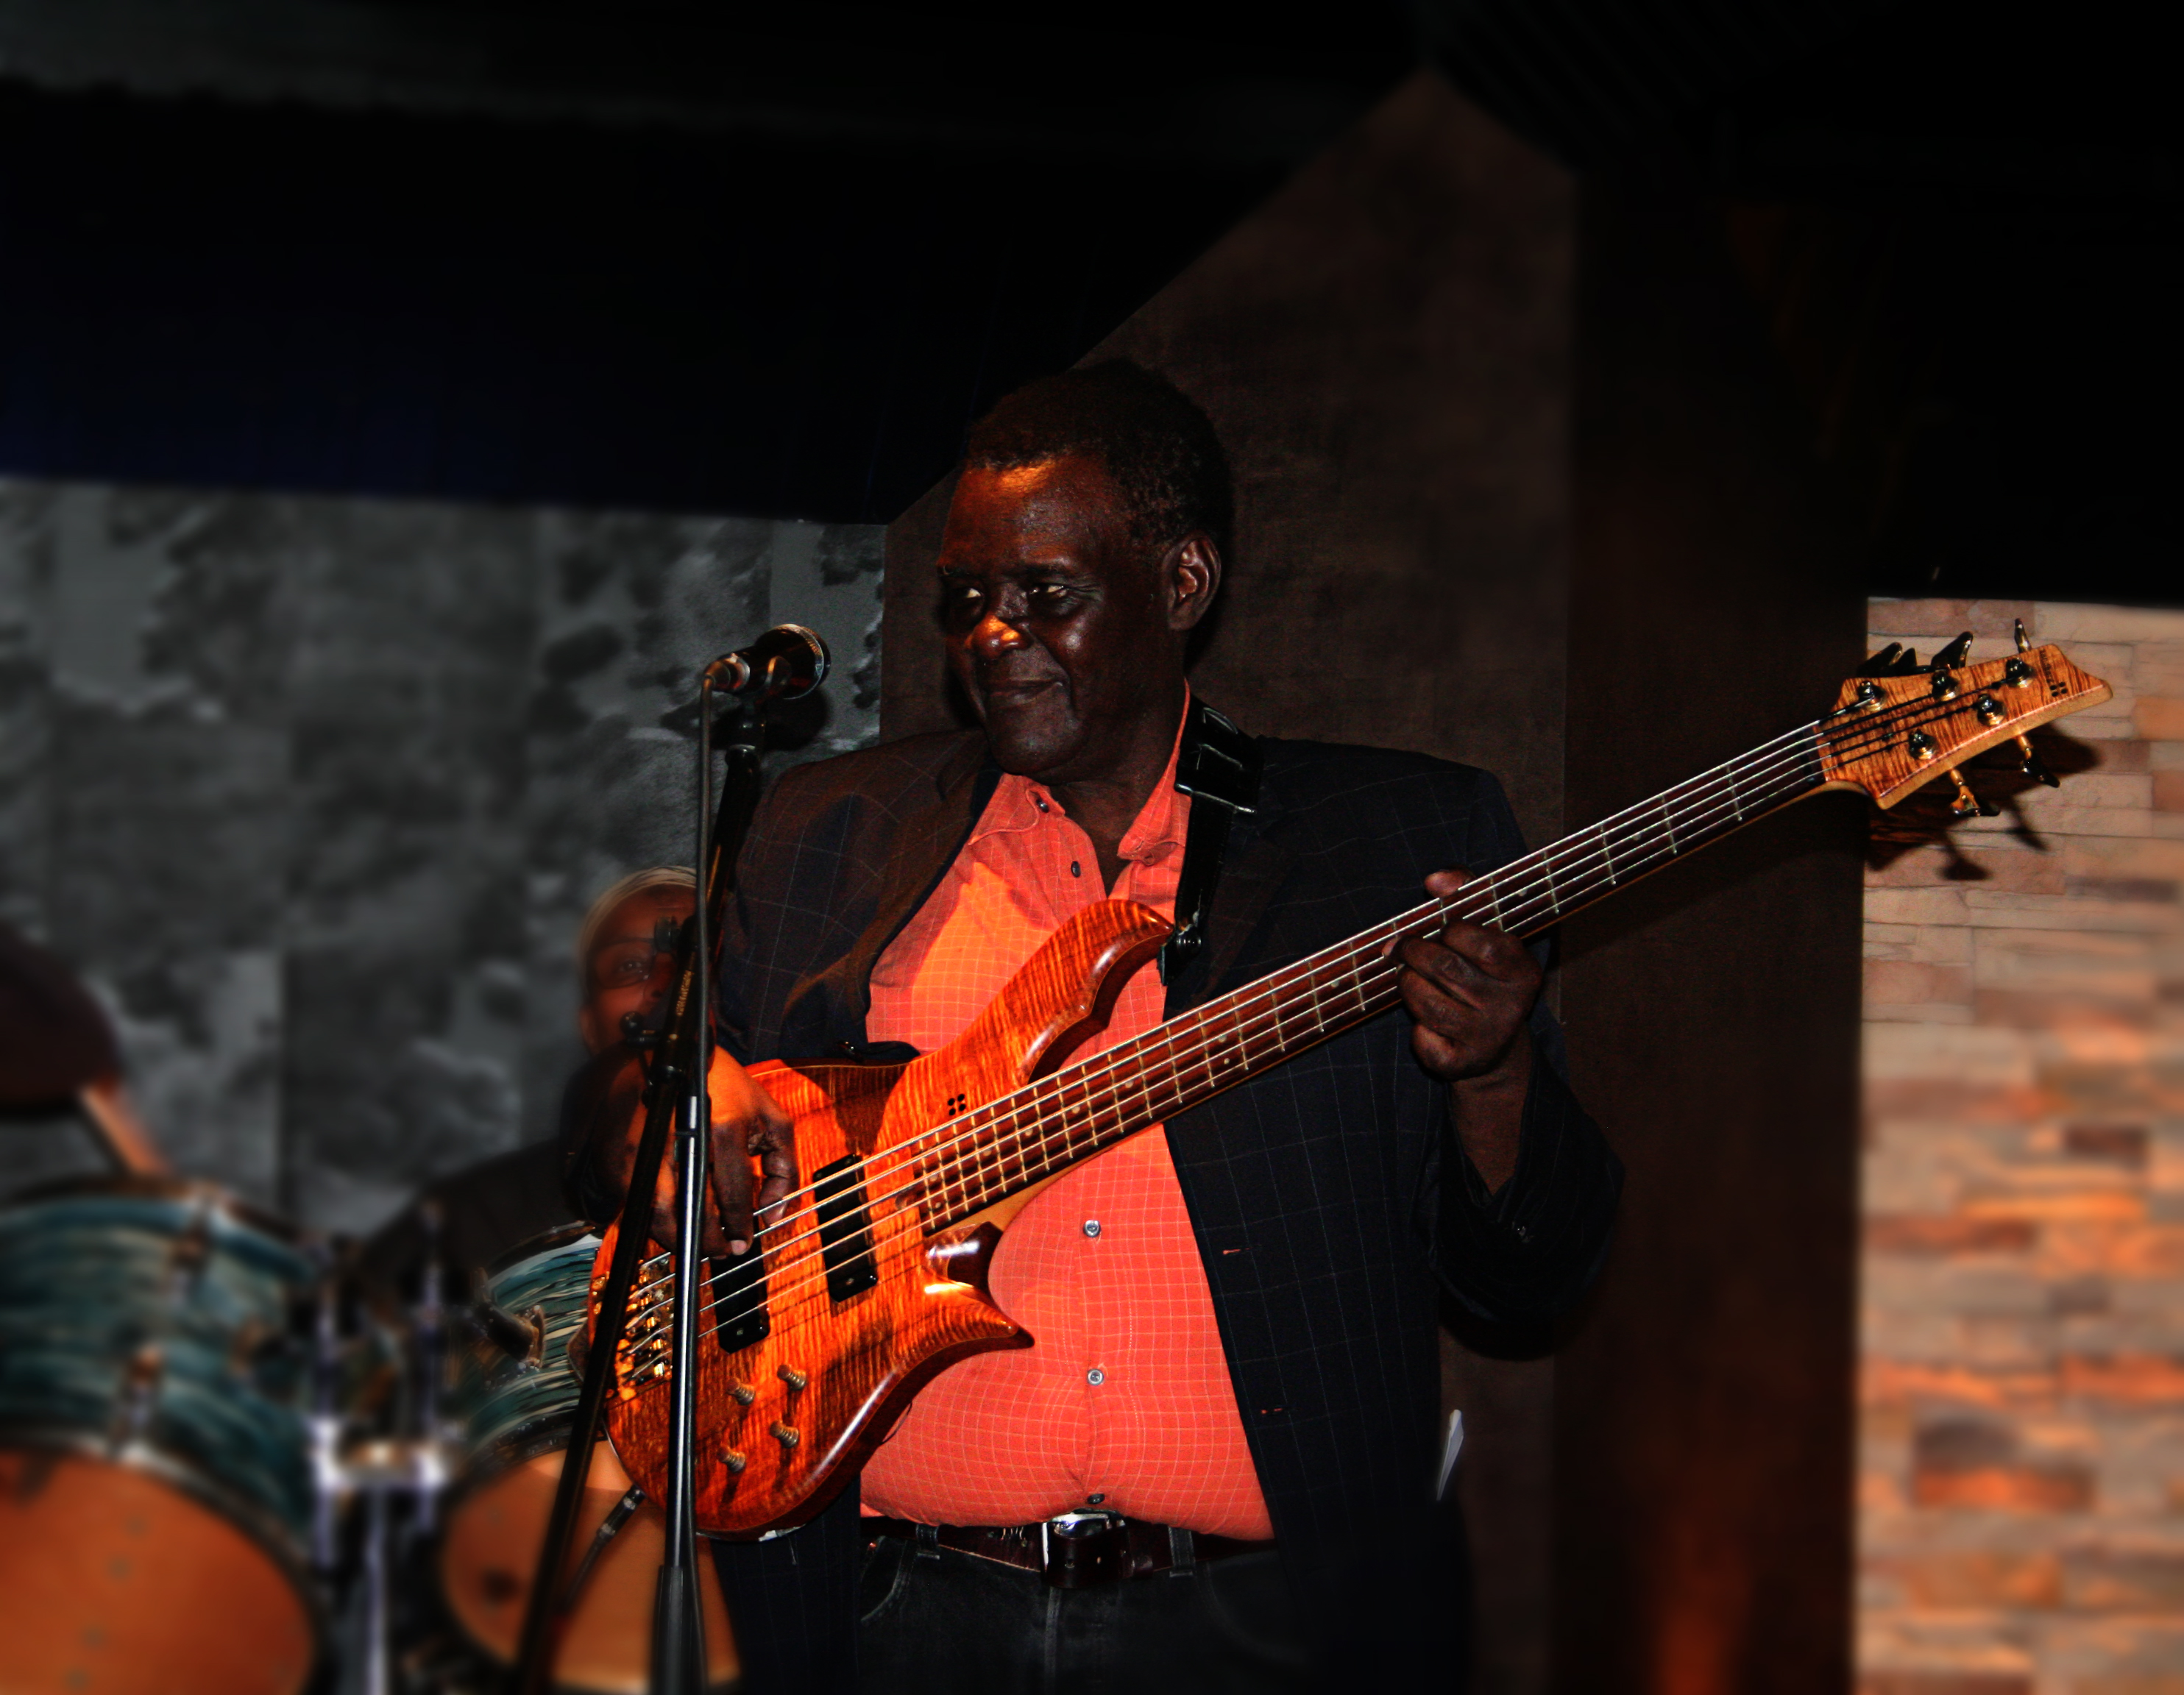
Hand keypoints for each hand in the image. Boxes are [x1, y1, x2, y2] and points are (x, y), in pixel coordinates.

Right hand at [585, 1048, 796, 1256]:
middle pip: (692, 1210)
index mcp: (725, 1127)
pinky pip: (638, 1201)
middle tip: (720, 1251)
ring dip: (678, 1238)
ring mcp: (651, 1147)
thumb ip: (782, 1166)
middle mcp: (686, 1138)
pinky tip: (672, 1223)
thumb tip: (773, 1212)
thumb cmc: (727, 1085)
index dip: (739, 1226)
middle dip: (708, 1241)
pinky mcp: (626, 1153)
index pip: (732, 1193)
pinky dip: (654, 1220)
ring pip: (658, 1213)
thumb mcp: (769, 1116)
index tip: (743, 1242)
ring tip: (695, 1245)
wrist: (678, 1053)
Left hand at [1388, 869, 1541, 1190]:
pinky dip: (1416, 1030)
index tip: (1438, 930)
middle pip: (1444, 967)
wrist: (1495, 1047)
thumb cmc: (1482, 973)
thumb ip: (1464, 892)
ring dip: (1408, 986)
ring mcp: (1488, 1038)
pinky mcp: (1462, 1065)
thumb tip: (1435, 879)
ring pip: (1427, 1002)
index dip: (1447, 930)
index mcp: (1523, 970)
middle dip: (1413, 952)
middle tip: (1404, 949)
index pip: (1478, 940)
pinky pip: (1423, 1041)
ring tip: (1412, 980)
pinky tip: (1425, 1024)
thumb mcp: (1484, 930)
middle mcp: (1511, 1006)